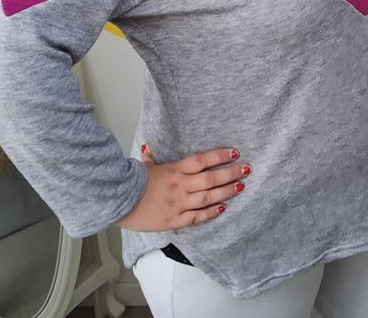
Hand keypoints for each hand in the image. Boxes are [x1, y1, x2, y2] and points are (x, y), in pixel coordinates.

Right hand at [116, 145, 250, 231]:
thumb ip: (151, 157)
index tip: (235, 152)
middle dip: (231, 173)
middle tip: (247, 169)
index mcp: (175, 170)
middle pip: (211, 178)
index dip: (220, 155)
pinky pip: (197, 216)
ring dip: (226, 191)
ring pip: (208, 197)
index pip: (202, 160)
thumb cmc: (133, 183)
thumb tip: (148, 147)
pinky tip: (223, 207)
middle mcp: (181, 185)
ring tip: (241, 186)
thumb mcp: (145, 166)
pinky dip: (211, 212)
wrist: (120, 202)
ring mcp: (179, 203)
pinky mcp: (175, 219)